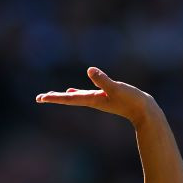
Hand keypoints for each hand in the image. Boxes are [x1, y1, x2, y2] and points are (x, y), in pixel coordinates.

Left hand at [36, 67, 155, 125]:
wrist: (144, 111)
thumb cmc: (131, 100)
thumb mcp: (116, 88)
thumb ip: (103, 80)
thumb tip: (90, 70)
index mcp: (92, 99)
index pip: (69, 98)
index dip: (55, 97)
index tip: (41, 98)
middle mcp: (92, 101)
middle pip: (68, 99)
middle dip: (54, 98)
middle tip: (38, 98)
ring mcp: (97, 100)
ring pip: (75, 97)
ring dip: (62, 96)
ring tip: (50, 95)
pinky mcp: (104, 97)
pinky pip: (85, 95)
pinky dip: (76, 93)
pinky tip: (72, 90)